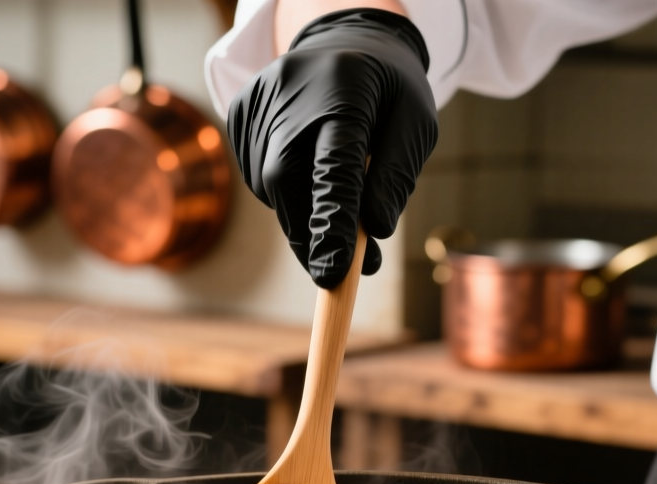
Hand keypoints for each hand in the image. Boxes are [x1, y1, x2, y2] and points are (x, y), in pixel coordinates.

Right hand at [229, 9, 436, 287]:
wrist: (347, 39)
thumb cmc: (390, 89)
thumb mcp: (417, 123)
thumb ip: (397, 176)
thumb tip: (375, 232)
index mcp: (344, 87)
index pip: (332, 164)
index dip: (332, 221)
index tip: (334, 271)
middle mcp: (291, 89)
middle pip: (286, 180)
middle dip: (309, 234)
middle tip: (335, 272)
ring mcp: (258, 98)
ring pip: (270, 185)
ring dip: (301, 217)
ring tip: (337, 214)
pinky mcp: (239, 111)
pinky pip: (257, 175)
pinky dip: (284, 195)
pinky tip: (309, 179)